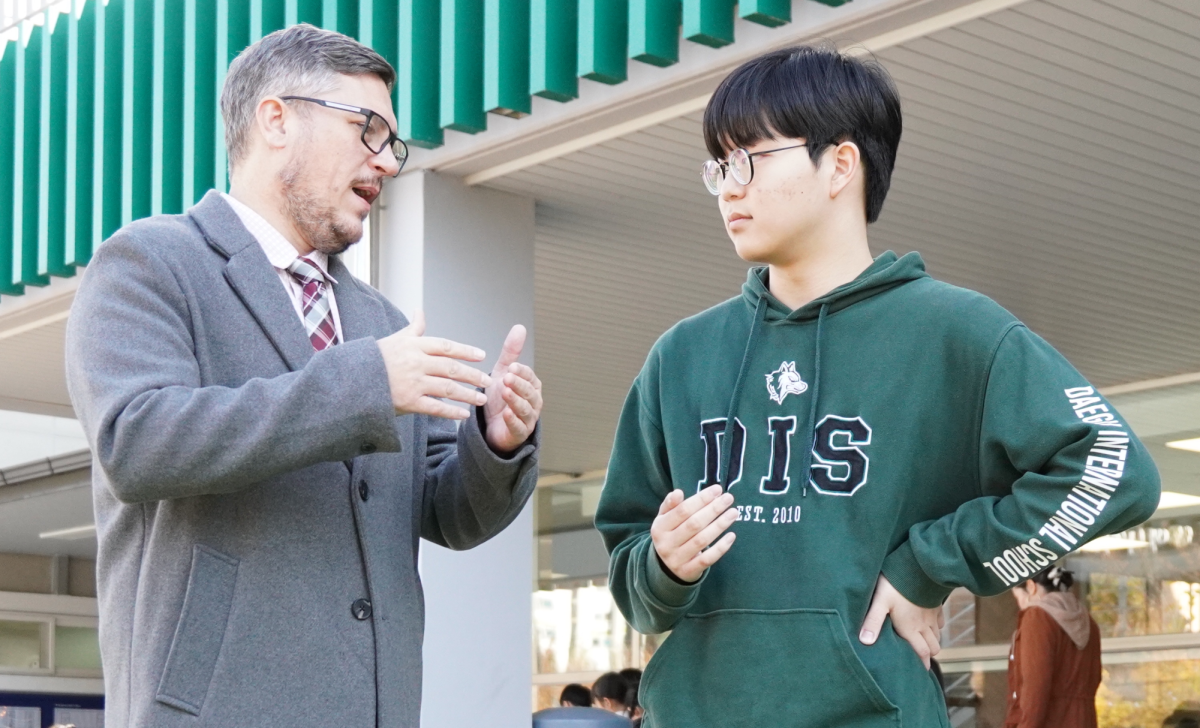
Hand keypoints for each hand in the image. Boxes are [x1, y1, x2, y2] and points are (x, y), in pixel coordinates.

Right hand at [377, 310, 490, 419]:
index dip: (466, 351)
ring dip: (467, 394)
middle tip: (488, 380)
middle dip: (473, 375)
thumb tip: (420, 311)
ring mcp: (413, 383)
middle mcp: (416, 363)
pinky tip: (464, 415)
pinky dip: (451, 412)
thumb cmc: (376, 359)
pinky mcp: (408, 401)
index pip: (446, 346)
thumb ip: (413, 328)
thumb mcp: (394, 339)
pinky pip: (435, 407)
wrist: (353, 382)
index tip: (482, 355)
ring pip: (447, 388)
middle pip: (452, 368)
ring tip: (481, 399)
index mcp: (414, 346)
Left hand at [483, 324, 542, 452]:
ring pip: (525, 409)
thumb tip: (520, 327)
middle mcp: (533, 402)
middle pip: (529, 392)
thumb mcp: (503, 373)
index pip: (530, 377)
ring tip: (505, 392)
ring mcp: (528, 418)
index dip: (522, 372)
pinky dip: (513, 420)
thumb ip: (511, 353)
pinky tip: (507, 414)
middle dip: (519, 384)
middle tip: (507, 377)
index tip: (511, 366)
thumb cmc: (500, 399)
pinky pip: (519, 427)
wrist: (491, 426)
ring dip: (516, 400)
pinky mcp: (519, 433)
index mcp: (532, 386)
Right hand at [651, 485, 738, 582]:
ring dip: (720, 525)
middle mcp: (666, 544)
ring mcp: (677, 559)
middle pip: (693, 524)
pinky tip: (731, 535)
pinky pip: (707, 559)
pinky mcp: (688, 571)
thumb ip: (670, 505)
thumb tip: (678, 492)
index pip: (682, 510)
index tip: (717, 490)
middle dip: (713, 509)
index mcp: (659, 528)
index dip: (701, 499)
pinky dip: (721, 547)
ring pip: (702, 540)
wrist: (666, 567)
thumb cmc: (671, 535)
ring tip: (733, 513)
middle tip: (728, 498)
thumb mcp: (665, 519)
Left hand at [859, 574, 944, 668]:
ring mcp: (932, 615)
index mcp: (911, 629)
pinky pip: (940, 620)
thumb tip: (864, 642)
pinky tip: (930, 624)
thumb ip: (872, 622)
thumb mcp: (880, 603)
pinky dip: (937, 627)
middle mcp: (924, 625)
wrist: (918, 566)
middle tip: (922, 659)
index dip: (922, 664)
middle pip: (933, 647)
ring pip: (938, 635)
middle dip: (929, 654)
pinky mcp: (936, 604)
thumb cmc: (896, 586)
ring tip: (925, 645)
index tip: (922, 672)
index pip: (921, 652)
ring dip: (933, 641)